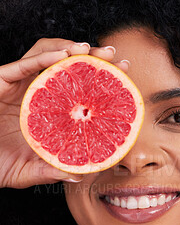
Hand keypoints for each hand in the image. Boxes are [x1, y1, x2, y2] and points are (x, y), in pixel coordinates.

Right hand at [0, 38, 128, 188]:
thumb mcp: (31, 171)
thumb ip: (52, 171)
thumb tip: (79, 176)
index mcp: (46, 110)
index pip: (76, 87)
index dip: (100, 79)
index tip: (123, 77)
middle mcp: (35, 94)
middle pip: (65, 66)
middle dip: (91, 56)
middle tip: (114, 56)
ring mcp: (18, 86)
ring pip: (46, 56)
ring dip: (69, 48)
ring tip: (90, 50)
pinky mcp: (0, 81)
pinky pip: (23, 65)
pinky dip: (43, 58)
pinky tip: (63, 55)